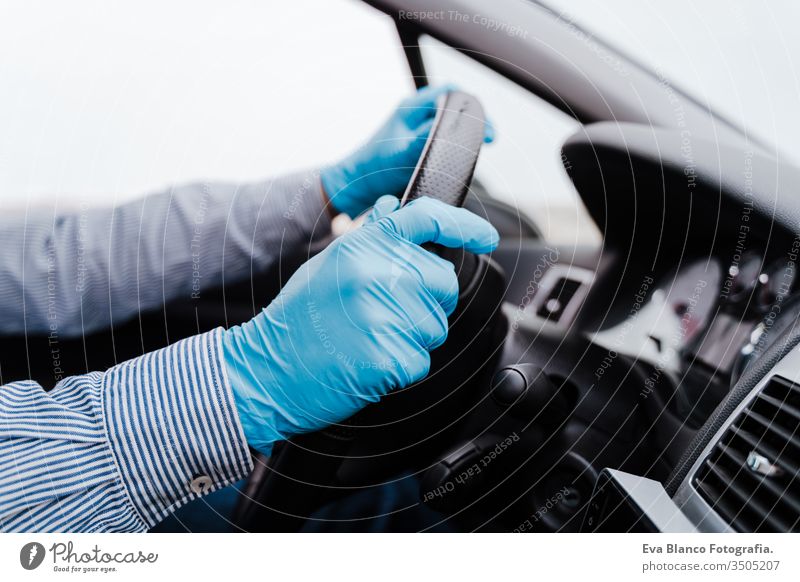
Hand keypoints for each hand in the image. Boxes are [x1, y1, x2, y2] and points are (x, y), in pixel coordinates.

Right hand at [222, 196, 498, 453]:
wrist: (264, 369)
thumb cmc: (297, 318)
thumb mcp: (329, 263)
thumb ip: (369, 237)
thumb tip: (397, 208)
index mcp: (363, 245)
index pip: (426, 219)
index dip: (463, 226)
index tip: (485, 237)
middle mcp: (377, 273)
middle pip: (443, 283)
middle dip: (427, 302)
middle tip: (385, 316)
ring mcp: (384, 314)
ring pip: (435, 326)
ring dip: (411, 338)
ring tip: (368, 338)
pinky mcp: (388, 356)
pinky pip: (420, 361)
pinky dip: (400, 368)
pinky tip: (368, 362)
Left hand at [320, 84, 494, 217]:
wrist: (357, 186)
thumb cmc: (373, 168)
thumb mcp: (401, 153)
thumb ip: (425, 138)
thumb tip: (451, 128)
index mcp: (412, 108)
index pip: (451, 93)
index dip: (472, 106)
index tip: (485, 128)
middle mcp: (418, 115)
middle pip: (457, 107)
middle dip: (475, 120)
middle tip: (489, 138)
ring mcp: (421, 130)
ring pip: (453, 124)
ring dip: (468, 134)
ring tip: (480, 147)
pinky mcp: (422, 146)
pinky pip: (446, 140)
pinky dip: (459, 147)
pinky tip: (465, 158)